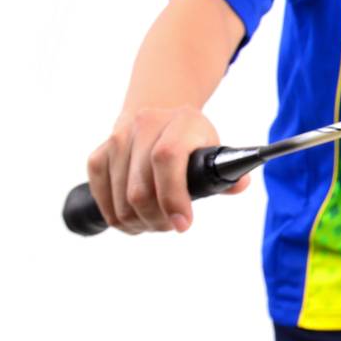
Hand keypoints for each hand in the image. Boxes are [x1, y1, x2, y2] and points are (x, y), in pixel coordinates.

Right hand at [85, 106, 250, 233]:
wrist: (159, 114)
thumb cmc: (191, 139)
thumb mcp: (213, 148)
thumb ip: (227, 172)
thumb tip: (241, 184)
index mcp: (182, 121)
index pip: (167, 159)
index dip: (173, 197)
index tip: (183, 224)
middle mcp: (145, 124)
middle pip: (140, 188)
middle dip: (156, 219)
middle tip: (170, 225)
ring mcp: (118, 138)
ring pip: (120, 198)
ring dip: (137, 222)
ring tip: (155, 223)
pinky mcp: (99, 153)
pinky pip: (101, 195)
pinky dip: (116, 216)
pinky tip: (133, 219)